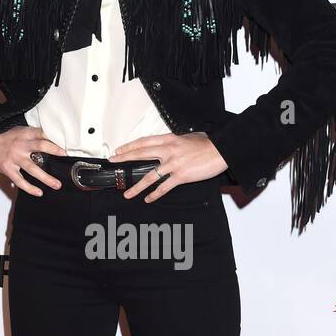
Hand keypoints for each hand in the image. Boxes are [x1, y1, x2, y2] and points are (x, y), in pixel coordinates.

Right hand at [0, 125, 67, 194]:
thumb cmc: (3, 137)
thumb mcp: (18, 131)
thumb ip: (32, 137)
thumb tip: (49, 141)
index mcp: (24, 134)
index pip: (42, 133)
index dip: (54, 137)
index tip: (65, 143)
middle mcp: (20, 145)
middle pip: (41, 146)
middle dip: (55, 151)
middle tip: (65, 156)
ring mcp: (14, 157)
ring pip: (33, 168)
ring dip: (46, 178)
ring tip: (56, 185)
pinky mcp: (7, 168)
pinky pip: (20, 180)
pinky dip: (30, 188)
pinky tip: (38, 192)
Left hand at [109, 132, 227, 201]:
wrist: (222, 150)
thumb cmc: (209, 144)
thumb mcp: (190, 137)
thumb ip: (177, 141)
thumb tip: (172, 143)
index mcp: (170, 139)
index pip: (144, 142)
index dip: (130, 146)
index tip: (120, 150)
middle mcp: (169, 150)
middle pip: (141, 154)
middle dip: (124, 158)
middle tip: (114, 162)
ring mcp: (174, 163)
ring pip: (149, 176)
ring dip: (137, 186)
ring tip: (127, 193)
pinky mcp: (181, 175)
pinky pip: (164, 187)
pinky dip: (155, 194)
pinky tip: (148, 199)